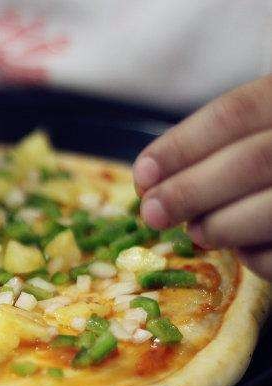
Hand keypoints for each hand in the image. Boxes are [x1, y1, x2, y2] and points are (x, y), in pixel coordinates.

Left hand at [133, 75, 271, 278]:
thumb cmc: (270, 153)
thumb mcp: (257, 131)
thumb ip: (216, 147)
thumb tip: (151, 182)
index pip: (234, 114)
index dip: (181, 146)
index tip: (142, 175)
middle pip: (250, 161)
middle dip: (189, 191)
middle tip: (152, 213)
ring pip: (271, 208)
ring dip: (219, 226)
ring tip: (195, 232)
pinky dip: (253, 256)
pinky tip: (241, 247)